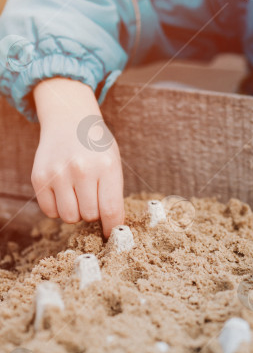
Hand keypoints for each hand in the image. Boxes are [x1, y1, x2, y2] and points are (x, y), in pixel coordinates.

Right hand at [31, 78, 124, 237]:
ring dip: (75, 211)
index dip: (112, 227)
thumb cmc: (96, 145)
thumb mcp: (113, 162)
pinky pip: (50, 212)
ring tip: (78, 193)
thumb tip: (113, 226)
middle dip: (93, 212)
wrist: (69, 119)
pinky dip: (58, 208)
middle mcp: (81, 169)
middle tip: (93, 197)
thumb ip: (113, 193)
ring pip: (69, 217)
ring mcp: (58, 173)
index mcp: (106, 166)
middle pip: (89, 215)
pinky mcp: (39, 177)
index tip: (112, 234)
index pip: (111, 210)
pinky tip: (63, 191)